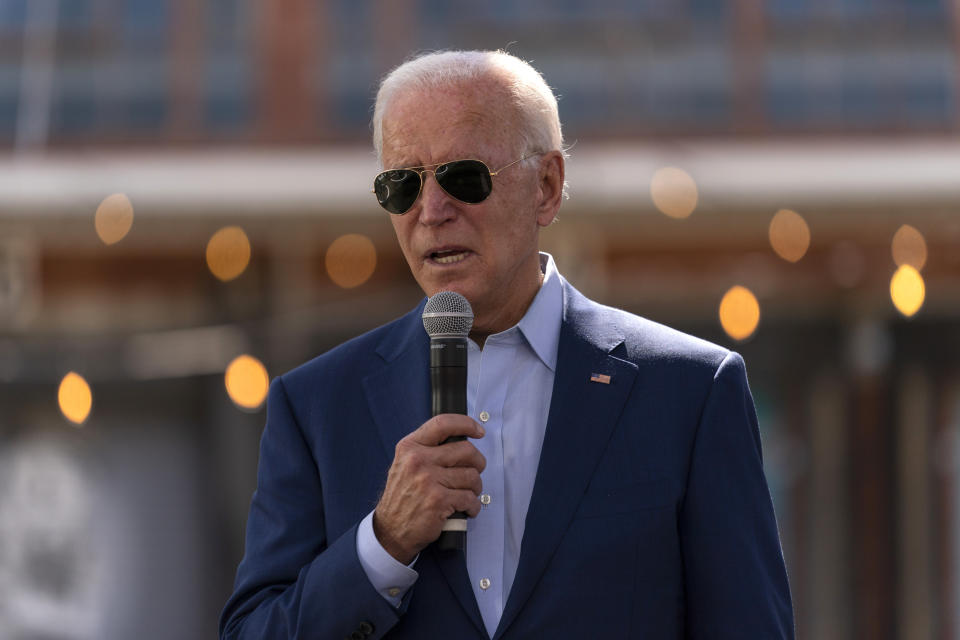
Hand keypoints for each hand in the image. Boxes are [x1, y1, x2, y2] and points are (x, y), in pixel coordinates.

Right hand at [373, 414, 485, 563]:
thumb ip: (428, 448)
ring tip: (467, 493)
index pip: (443, 424)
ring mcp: (428, 480)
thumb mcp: (406, 464)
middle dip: (478, 462)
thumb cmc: (403, 497)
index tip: (478, 431)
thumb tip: (462, 438)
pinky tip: (466, 508)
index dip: (466, 424)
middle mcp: (418, 460)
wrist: (391, 529)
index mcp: (410, 447)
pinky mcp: (438, 501)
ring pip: (472, 476)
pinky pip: (470, 498)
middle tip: (475, 471)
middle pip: (466, 450)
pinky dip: (473, 506)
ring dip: (476, 487)